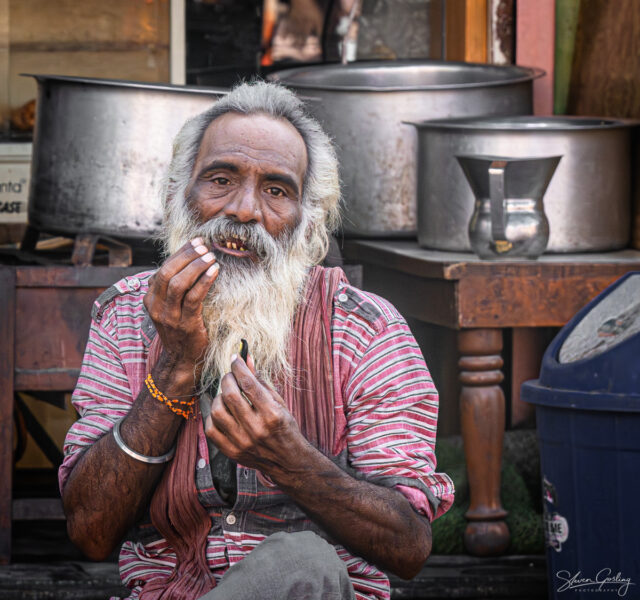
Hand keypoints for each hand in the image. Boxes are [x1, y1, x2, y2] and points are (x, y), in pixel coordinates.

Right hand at [143, 238, 218, 380]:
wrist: (182, 359)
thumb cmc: (181, 328)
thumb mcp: (170, 306)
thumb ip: (174, 287)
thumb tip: (189, 260)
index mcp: (151, 299)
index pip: (163, 268)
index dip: (180, 253)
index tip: (196, 242)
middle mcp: (156, 306)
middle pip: (167, 273)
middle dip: (187, 256)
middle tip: (204, 247)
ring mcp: (169, 316)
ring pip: (178, 284)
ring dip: (196, 267)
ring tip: (211, 257)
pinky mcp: (185, 324)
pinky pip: (193, 298)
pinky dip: (204, 282)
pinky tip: (214, 272)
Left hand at [204, 355, 305, 475]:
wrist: (286, 460)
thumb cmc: (284, 427)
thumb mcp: (278, 402)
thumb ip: (260, 381)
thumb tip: (246, 359)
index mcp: (272, 414)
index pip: (248, 384)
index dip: (239, 367)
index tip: (235, 359)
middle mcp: (256, 429)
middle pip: (230, 395)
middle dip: (227, 379)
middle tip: (231, 377)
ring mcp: (242, 442)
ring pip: (217, 411)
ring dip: (219, 397)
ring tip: (227, 396)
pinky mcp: (231, 451)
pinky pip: (211, 429)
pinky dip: (213, 416)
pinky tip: (223, 412)